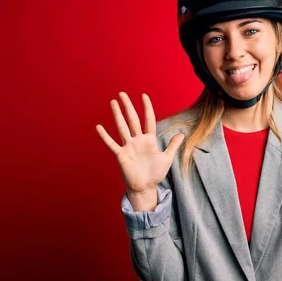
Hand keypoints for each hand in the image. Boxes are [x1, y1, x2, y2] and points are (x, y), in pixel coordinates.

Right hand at [96, 92, 184, 209]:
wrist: (145, 187)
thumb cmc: (155, 173)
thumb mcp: (167, 158)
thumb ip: (172, 146)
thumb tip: (182, 134)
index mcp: (149, 140)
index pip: (148, 120)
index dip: (147, 108)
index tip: (144, 96)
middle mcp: (138, 140)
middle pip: (133, 120)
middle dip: (128, 106)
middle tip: (122, 93)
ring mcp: (128, 147)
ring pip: (122, 127)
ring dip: (117, 115)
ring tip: (113, 102)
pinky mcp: (121, 155)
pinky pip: (112, 144)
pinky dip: (105, 136)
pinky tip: (99, 127)